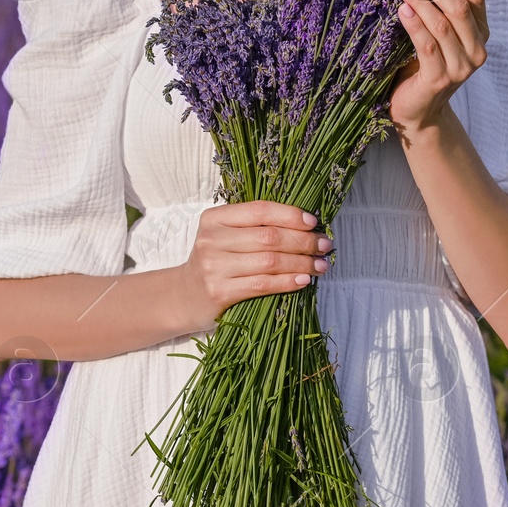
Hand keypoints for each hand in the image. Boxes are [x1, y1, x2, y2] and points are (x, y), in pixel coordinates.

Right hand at [178, 200, 333, 325]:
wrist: (183, 296)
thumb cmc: (214, 263)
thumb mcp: (225, 237)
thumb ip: (254, 228)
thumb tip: (305, 227)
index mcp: (215, 218)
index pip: (260, 210)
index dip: (290, 215)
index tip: (313, 223)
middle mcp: (212, 239)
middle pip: (269, 236)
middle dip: (303, 241)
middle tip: (324, 246)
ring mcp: (214, 266)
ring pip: (270, 261)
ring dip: (302, 263)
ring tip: (320, 265)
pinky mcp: (220, 291)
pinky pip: (263, 284)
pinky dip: (288, 281)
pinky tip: (303, 280)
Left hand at [388, 0, 488, 134]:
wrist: (418, 110)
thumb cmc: (423, 63)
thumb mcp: (439, 31)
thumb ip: (446, 5)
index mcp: (480, 33)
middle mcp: (477, 50)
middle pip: (459, 7)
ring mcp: (460, 67)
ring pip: (442, 25)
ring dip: (419, 0)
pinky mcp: (439, 80)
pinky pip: (428, 47)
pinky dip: (415, 25)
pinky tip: (402, 10)